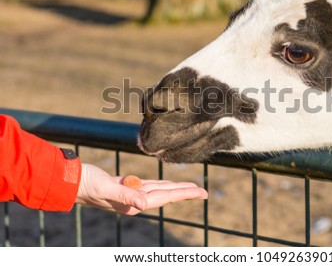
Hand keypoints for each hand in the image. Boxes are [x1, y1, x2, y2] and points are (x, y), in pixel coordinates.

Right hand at [75, 164, 207, 214]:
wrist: (70, 182)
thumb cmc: (86, 184)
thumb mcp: (107, 188)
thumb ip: (126, 195)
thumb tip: (144, 204)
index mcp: (133, 203)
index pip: (165, 197)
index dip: (184, 194)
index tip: (202, 192)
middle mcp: (134, 200)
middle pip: (166, 195)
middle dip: (185, 192)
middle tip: (204, 192)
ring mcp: (131, 194)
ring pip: (159, 190)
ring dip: (175, 189)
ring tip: (190, 187)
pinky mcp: (125, 186)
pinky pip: (148, 185)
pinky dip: (160, 184)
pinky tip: (166, 184)